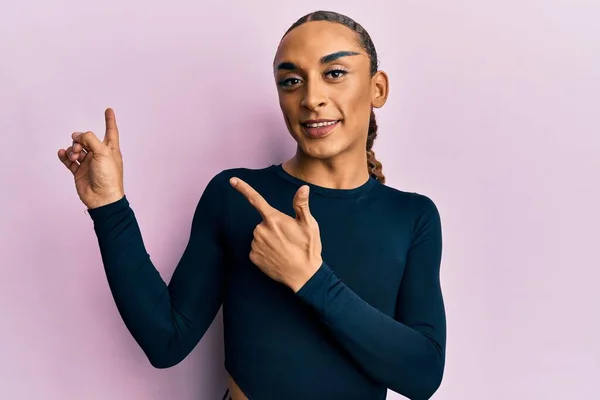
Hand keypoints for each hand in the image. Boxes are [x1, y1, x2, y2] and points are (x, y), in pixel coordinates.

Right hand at [57, 108, 124, 209]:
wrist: (102, 198)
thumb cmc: (108, 177)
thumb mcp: (103, 152)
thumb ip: (90, 139)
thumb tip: (77, 135)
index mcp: (110, 149)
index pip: (111, 131)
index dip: (109, 120)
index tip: (108, 110)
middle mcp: (100, 155)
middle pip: (87, 139)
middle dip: (80, 139)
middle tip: (79, 146)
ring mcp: (89, 163)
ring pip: (77, 149)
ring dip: (73, 149)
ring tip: (74, 156)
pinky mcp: (80, 172)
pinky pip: (69, 160)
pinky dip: (65, 155)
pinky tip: (62, 153)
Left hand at [230, 177, 322, 292]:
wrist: (304, 276)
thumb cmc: (308, 248)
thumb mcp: (309, 224)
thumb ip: (301, 204)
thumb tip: (303, 188)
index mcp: (274, 219)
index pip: (255, 199)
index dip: (243, 188)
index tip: (232, 180)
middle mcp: (260, 230)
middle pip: (263, 222)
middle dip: (273, 226)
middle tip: (288, 237)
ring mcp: (255, 244)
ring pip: (260, 236)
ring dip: (269, 239)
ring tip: (284, 248)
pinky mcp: (253, 257)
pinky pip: (257, 248)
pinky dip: (265, 250)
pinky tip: (277, 256)